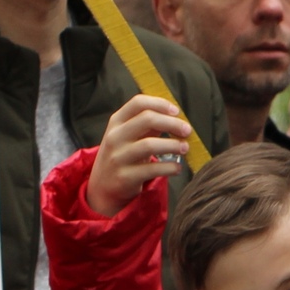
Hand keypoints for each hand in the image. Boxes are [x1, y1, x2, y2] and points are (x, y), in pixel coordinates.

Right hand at [86, 95, 192, 217]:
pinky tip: (177, 167)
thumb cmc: (123, 155)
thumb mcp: (128, 135)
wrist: (102, 186)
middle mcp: (115, 137)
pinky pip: (152, 169)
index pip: (138, 103)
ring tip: (184, 148)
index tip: (177, 112)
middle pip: (147, 119)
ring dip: (173, 145)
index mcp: (116, 122)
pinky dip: (170, 167)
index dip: (160, 104)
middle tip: (187, 130)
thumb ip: (148, 124)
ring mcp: (118, 157)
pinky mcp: (125, 177)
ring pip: (149, 145)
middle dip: (172, 123)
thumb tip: (176, 117)